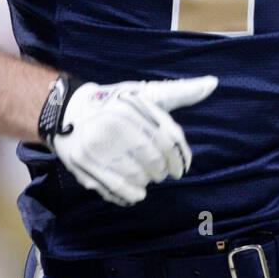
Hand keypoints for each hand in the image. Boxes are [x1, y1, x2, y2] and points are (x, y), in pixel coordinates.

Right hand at [52, 75, 217, 206]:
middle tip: (160, 173)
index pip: (167, 139)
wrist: (66, 110)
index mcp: (132, 106)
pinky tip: (135, 192)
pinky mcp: (82, 163)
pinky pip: (115, 188)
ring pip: (136, 177)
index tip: (181, 169)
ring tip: (145, 177)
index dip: (179, 158)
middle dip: (162, 171)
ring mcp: (97, 146)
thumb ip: (179, 91)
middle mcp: (114, 125)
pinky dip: (130, 194)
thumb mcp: (144, 93)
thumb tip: (213, 83)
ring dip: (146, 182)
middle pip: (153, 161)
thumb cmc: (113, 103)